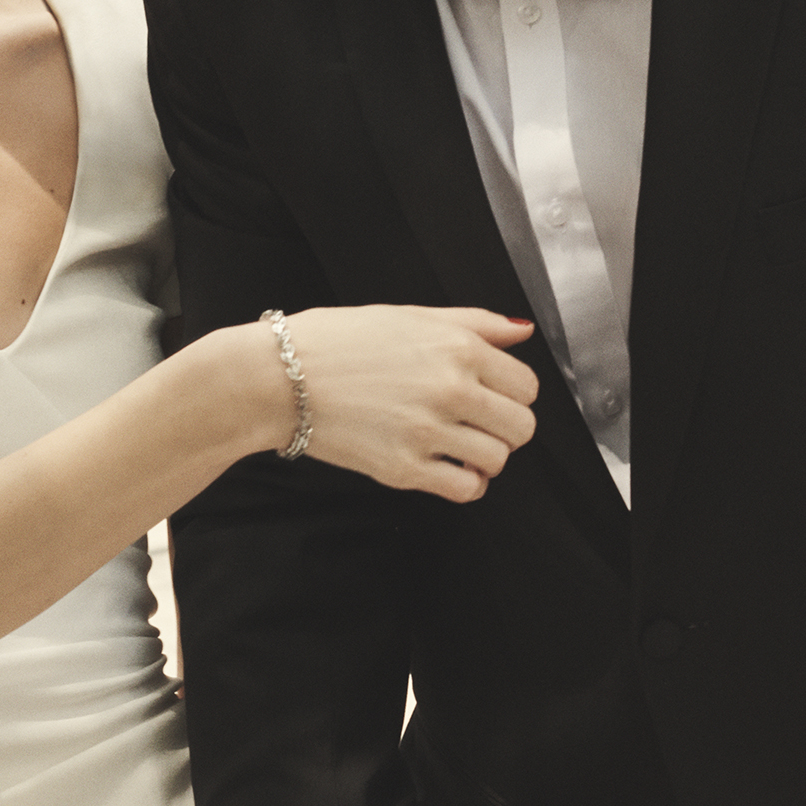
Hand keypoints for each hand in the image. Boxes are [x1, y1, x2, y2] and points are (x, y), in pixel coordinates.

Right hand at [274, 306, 538, 501]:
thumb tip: (520, 332)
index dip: (512, 393)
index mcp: (457, 348)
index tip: (492, 396)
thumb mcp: (409, 316)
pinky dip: (465, 483)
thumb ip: (473, 323)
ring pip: (497, 460)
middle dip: (505, 427)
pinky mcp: (404, 469)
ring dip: (484, 456)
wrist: (280, 378)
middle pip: (520, 427)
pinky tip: (447, 468)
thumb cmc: (335, 342)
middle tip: (478, 423)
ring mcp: (428, 433)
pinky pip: (465, 489)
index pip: (526, 385)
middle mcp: (451, 390)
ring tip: (458, 445)